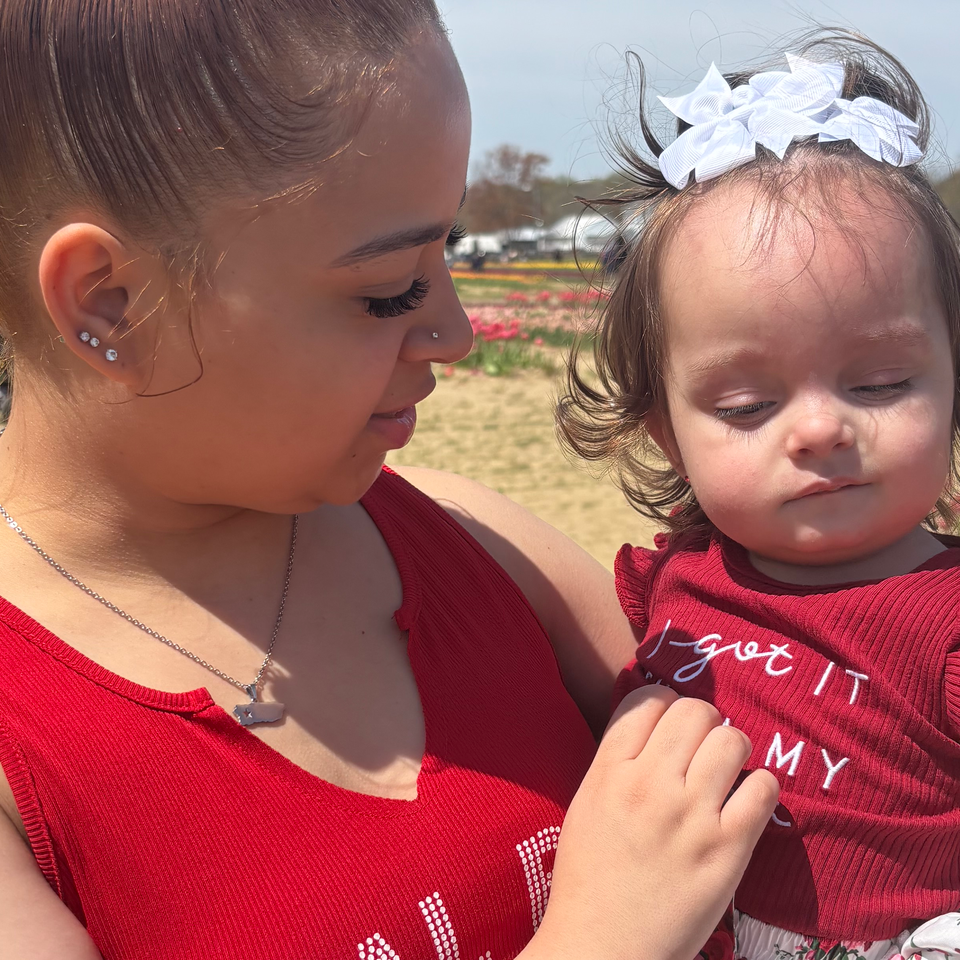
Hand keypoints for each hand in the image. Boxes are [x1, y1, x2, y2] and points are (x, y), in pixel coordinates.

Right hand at [525, 686, 778, 959]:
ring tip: (725, 775)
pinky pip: (763, 788)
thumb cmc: (590, 879)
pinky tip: (746, 805)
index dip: (665, 705)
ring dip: (733, 751)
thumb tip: (658, 725)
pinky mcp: (728, 849)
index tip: (671, 727)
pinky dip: (761, 789)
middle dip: (704, 724)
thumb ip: (618, 761)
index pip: (649, 700)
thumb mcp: (588, 804)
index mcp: (609, 772)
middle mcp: (649, 784)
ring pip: (732, 740)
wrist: (602, 950)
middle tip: (702, 750)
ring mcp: (690, 815)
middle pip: (695, 711)